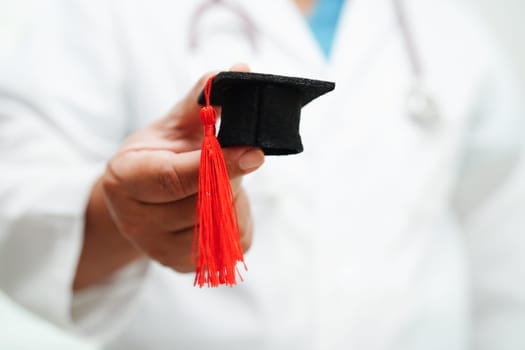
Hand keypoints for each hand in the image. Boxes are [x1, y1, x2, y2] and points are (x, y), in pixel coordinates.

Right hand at [75, 65, 263, 288]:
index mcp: (124, 179)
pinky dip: (238, 219)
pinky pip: (232, 245)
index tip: (255, 151)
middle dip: (230, 179)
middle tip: (237, 157)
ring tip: (221, 181)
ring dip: (234, 199)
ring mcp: (159, 250)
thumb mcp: (174, 123)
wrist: (143, 198)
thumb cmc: (159, 155)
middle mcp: (136, 222)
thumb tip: (239, 71)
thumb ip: (203, 99)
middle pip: (203, 204)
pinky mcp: (185, 265)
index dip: (218, 165)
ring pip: (221, 226)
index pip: (174, 179)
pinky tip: (224, 204)